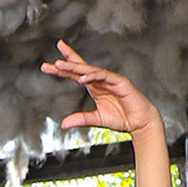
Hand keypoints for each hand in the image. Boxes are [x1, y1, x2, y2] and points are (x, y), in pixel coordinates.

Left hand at [41, 40, 161, 137]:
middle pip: (80, 68)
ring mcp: (110, 79)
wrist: (139, 122)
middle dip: (65, 63)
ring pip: (90, 70)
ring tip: (60, 65)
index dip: (64, 69)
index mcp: (94, 87)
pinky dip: (93, 76)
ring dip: (74, 67)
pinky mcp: (119, 81)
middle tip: (51, 62)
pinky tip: (82, 78)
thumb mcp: (96, 119)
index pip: (76, 74)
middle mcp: (100, 80)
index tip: (48, 65)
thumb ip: (81, 119)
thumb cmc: (121, 118)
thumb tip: (63, 124)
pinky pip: (104, 76)